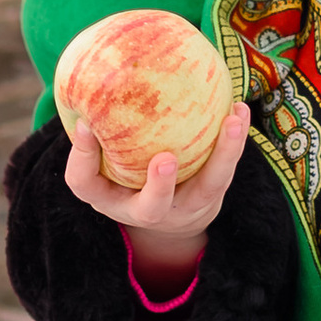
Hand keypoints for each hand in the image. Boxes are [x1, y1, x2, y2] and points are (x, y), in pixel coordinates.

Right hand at [64, 105, 251, 294]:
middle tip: (165, 159)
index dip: (81, 159)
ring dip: (223, 155)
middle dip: (158, 187)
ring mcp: (184, 208)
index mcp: (110, 200)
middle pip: (151, 208)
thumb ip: (94, 141)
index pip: (85, 185)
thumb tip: (86, 102)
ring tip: (233, 121)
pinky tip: (239, 110)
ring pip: (207, 188)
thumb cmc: (127, 180)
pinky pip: (226, 170)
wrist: (171, 218)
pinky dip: (235, 141)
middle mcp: (147, 212)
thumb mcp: (103, 167)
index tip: (85, 127)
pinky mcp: (211, 196)